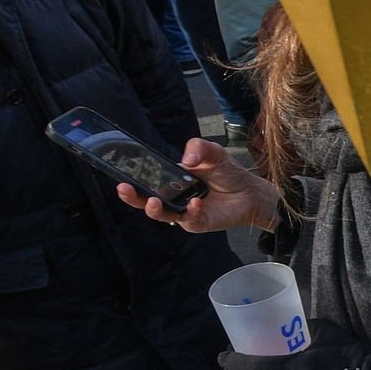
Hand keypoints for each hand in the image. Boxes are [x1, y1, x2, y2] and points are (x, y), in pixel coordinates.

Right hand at [122, 134, 280, 234]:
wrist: (249, 191)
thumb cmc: (227, 172)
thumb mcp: (213, 152)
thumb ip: (198, 147)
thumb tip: (186, 159)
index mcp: (171, 179)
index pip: (147, 180)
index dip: (133, 178)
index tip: (121, 174)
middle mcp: (173, 197)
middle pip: (146, 200)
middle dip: (133, 197)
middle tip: (125, 189)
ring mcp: (183, 211)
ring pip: (161, 214)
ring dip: (154, 209)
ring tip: (154, 202)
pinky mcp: (197, 222)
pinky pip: (187, 220)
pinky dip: (189, 212)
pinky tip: (196, 203)